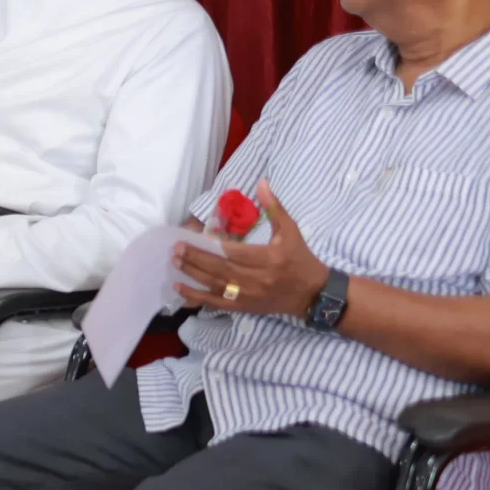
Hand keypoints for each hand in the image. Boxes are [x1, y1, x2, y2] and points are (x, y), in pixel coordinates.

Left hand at [175, 181, 327, 315]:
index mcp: (269, 259)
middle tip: (176, 249)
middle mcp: (258, 279)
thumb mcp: (291, 231)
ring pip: (216, 286)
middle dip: (196, 259)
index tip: (194, 238)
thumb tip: (261, 182)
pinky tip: (180, 289)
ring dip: (193, 275)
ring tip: (175, 262)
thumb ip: (275, 207)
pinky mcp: (245, 307)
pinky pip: (217, 304)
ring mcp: (249, 296)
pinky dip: (197, 297)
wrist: (315, 294)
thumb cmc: (301, 259)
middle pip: (221, 269)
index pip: (236, 253)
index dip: (213, 247)